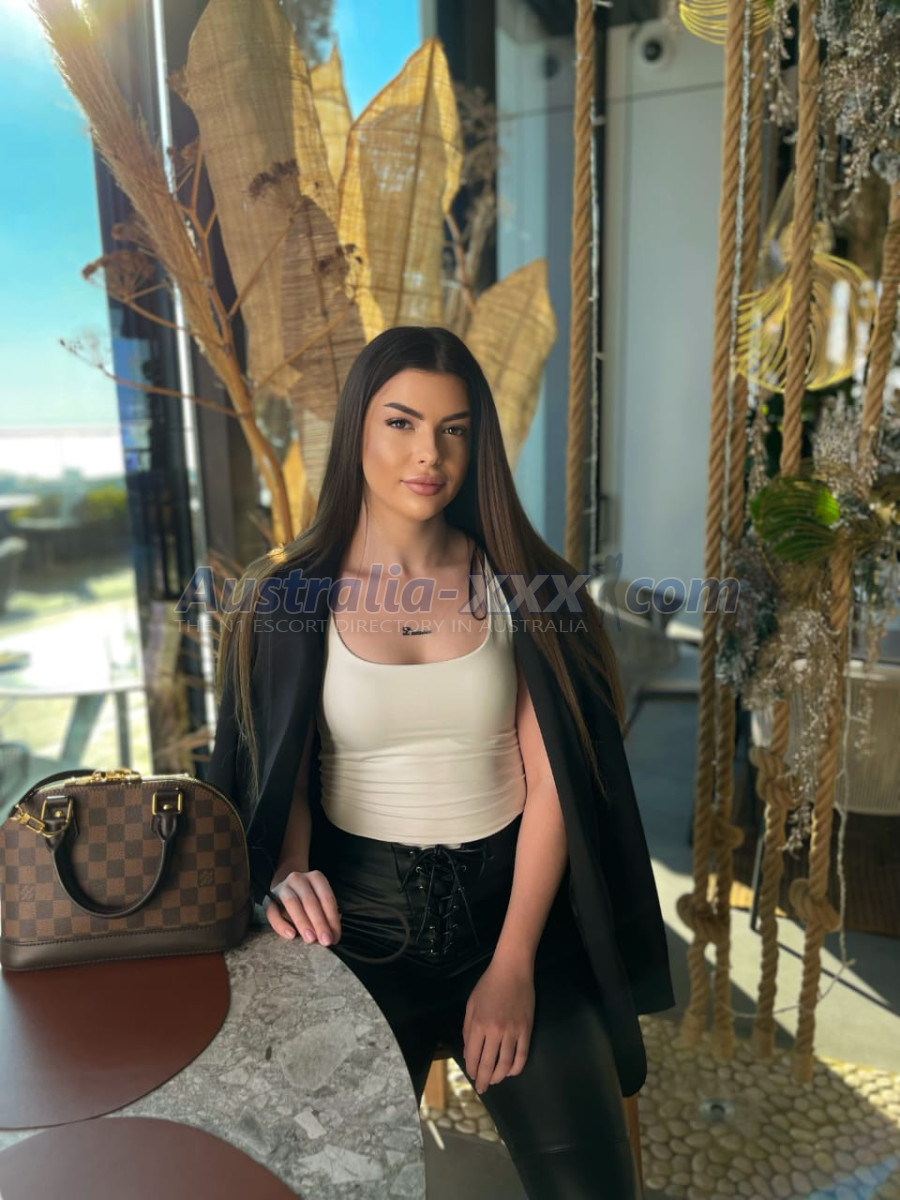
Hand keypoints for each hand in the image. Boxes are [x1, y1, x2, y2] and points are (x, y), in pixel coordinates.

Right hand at [264, 869, 341, 946]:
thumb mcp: (320, 903)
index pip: (327, 898)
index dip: (332, 919)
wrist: (284, 891)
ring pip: (292, 902)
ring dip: (303, 922)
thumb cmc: (307, 901)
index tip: (334, 937)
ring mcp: (282, 887)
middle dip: (319, 923)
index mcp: (316, 878)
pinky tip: (291, 935)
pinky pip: (272, 912)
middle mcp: (299, 879)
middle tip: (325, 941)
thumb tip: (334, 935)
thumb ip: (326, 916)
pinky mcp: (268, 899)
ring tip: (310, 939)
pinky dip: (281, 924)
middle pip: (310, 901)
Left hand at [462, 959, 534, 1094]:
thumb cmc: (488, 985)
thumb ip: (468, 1028)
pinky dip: (516, 1068)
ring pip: (505, 1064)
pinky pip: (522, 1055)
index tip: (472, 1075)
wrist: (512, 970)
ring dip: (499, 1076)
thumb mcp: (471, 1004)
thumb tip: (470, 1052)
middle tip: (482, 1089)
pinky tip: (511, 1072)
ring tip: (495, 1081)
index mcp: (478, 1024)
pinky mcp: (526, 1030)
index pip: (473, 1055)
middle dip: (483, 1080)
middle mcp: (494, 1031)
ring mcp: (512, 1032)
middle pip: (488, 1064)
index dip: (472, 1068)